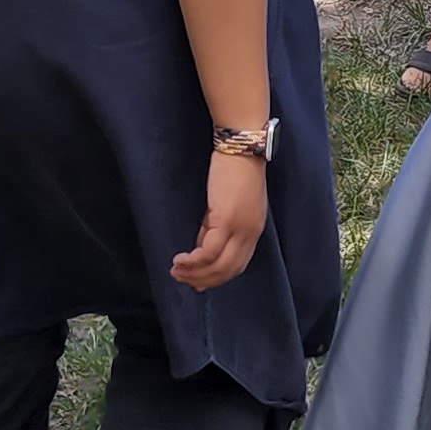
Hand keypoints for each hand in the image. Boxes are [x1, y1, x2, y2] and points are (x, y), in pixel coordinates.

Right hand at [169, 153, 268, 290]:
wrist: (242, 146)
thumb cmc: (235, 169)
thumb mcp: (226, 204)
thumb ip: (214, 227)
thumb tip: (199, 248)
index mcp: (253, 230)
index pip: (236, 265)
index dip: (216, 278)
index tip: (197, 282)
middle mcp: (250, 234)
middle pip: (228, 270)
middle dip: (203, 280)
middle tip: (181, 279)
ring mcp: (240, 228)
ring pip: (218, 265)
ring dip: (195, 273)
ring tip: (176, 271)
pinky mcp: (226, 220)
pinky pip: (208, 251)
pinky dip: (193, 261)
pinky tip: (180, 260)